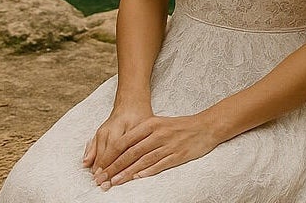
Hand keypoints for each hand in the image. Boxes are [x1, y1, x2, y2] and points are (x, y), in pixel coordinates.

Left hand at [89, 113, 222, 187]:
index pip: (124, 141)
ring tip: (114, 182)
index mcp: (150, 124)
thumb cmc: (179, 126)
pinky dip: (147, 171)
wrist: (205, 126)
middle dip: (114, 166)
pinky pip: (160, 164)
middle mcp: (157, 134)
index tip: (99, 166)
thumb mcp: (158, 124)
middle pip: (130, 152)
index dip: (110, 155)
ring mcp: (168, 145)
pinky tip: (137, 178)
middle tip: (101, 178)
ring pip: (142, 160)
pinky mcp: (178, 155)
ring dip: (126, 172)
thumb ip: (141, 133)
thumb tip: (120, 147)